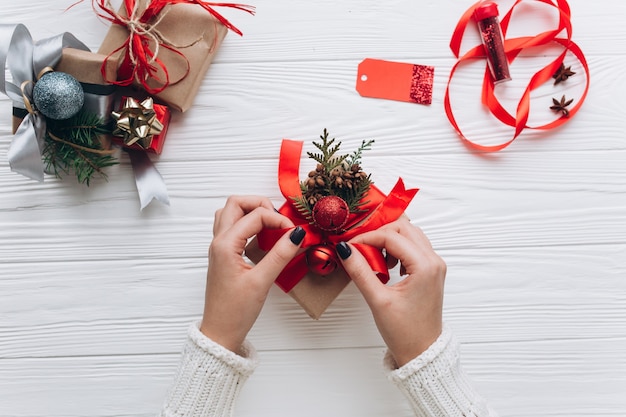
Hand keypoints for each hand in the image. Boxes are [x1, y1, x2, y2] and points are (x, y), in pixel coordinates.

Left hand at [200, 196, 305, 353]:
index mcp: (225, 245)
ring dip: (251, 212)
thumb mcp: (262, 282)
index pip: (255, 215)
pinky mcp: (223, 255)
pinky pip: (232, 228)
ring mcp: (219, 247)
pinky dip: (248, 225)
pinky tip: (263, 238)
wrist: (220, 332)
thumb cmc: (235, 312)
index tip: (295, 233)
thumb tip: (298, 234)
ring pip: (231, 213)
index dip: (278, 219)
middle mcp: (218, 241)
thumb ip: (280, 255)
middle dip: (260, 204)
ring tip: (272, 226)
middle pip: (236, 203)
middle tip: (280, 220)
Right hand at [336, 217, 445, 366]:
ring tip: (374, 259)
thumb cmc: (405, 332)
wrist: (422, 352)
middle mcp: (434, 261)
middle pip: (404, 227)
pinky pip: (414, 246)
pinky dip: (397, 248)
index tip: (350, 246)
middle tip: (361, 249)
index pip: (392, 236)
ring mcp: (435, 265)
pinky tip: (386, 265)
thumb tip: (345, 250)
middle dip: (380, 234)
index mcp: (425, 266)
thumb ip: (360, 271)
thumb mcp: (378, 300)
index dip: (368, 237)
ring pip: (410, 234)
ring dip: (389, 240)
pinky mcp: (431, 271)